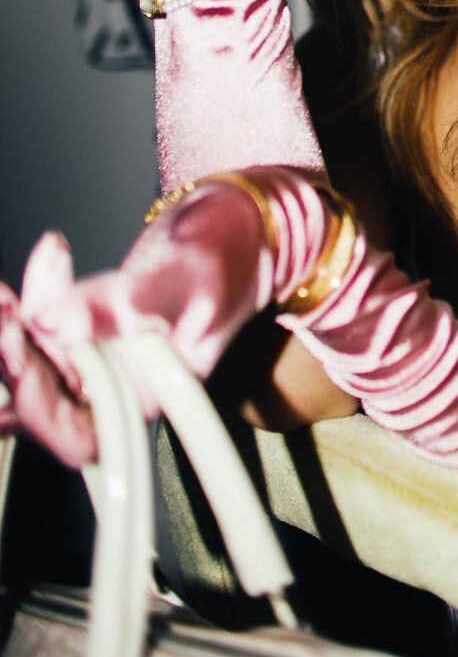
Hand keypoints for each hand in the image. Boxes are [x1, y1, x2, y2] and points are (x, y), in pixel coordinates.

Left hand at [0, 175, 293, 465]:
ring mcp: (99, 360)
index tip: (20, 344)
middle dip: (12, 354)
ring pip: (33, 361)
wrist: (235, 225)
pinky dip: (37, 291)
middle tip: (3, 306)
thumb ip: (125, 302)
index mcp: (150, 395)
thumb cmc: (229, 254)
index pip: (79, 431)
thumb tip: (59, 324)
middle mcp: (119, 387)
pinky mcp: (86, 330)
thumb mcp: (183, 274)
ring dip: (14, 321)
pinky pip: (42, 325)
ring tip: (9, 285)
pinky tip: (54, 252)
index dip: (38, 402)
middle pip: (42, 400)